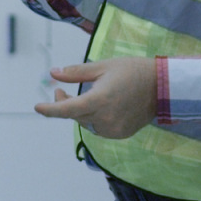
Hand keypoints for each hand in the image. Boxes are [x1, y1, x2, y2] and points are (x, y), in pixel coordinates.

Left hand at [33, 58, 157, 139]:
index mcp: (99, 100)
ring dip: (79, 112)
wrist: (163, 87)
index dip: (50, 109)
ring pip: (86, 123)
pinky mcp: (121, 134)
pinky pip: (98, 128)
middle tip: (60, 90)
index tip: (37, 107)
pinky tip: (97, 107)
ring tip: (80, 96)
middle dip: (64, 104)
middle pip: (74, 116)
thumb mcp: (102, 66)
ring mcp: (114, 129)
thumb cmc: (132, 71)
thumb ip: (75, 73)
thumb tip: (53, 73)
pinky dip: (93, 119)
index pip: (66, 110)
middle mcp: (105, 119)